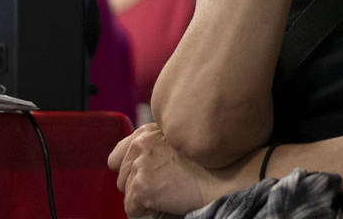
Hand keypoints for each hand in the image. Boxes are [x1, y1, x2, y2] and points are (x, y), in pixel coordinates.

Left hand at [108, 123, 225, 216]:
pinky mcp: (141, 187)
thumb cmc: (210, 162)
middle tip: (165, 184)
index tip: (151, 175)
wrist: (224, 177)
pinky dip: (147, 213)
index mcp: (147, 132)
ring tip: (169, 192)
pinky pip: (132, 210)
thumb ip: (155, 146)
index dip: (133, 170)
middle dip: (139, 185)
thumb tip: (139, 163)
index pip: (118, 156)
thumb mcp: (178, 141)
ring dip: (144, 198)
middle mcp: (139, 144)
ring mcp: (139, 165)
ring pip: (127, 194)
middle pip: (122, 177)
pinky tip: (167, 202)